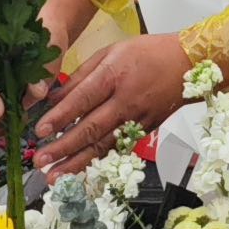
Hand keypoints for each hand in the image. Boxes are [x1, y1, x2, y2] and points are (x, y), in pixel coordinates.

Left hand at [32, 28, 205, 177]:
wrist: (189, 63)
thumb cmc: (148, 53)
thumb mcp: (110, 51)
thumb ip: (80, 75)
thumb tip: (53, 96)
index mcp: (114, 75)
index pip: (83, 99)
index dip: (60, 117)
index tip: (40, 131)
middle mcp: (125, 100)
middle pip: (91, 128)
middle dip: (63, 147)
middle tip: (40, 161)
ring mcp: (137, 119)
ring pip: (104, 145)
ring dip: (77, 163)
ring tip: (55, 176)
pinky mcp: (145, 131)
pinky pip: (117, 149)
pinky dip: (98, 162)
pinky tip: (81, 172)